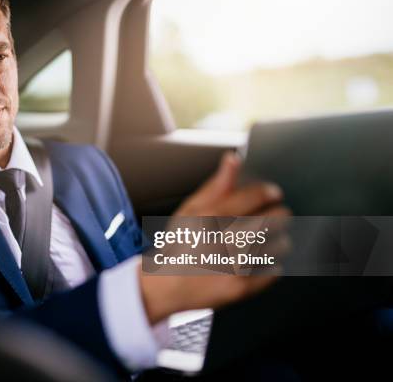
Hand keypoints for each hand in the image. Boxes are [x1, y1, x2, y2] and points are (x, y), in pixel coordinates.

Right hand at [139, 151, 290, 323]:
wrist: (166, 285)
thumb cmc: (179, 244)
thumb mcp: (191, 209)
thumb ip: (217, 185)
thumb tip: (234, 159)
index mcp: (212, 215)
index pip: (258, 194)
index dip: (270, 192)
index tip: (273, 194)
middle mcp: (225, 238)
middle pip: (276, 219)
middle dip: (278, 216)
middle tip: (270, 218)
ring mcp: (235, 265)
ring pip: (280, 245)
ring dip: (276, 241)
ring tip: (260, 243)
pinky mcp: (242, 287)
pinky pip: (275, 270)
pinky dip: (270, 266)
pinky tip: (254, 262)